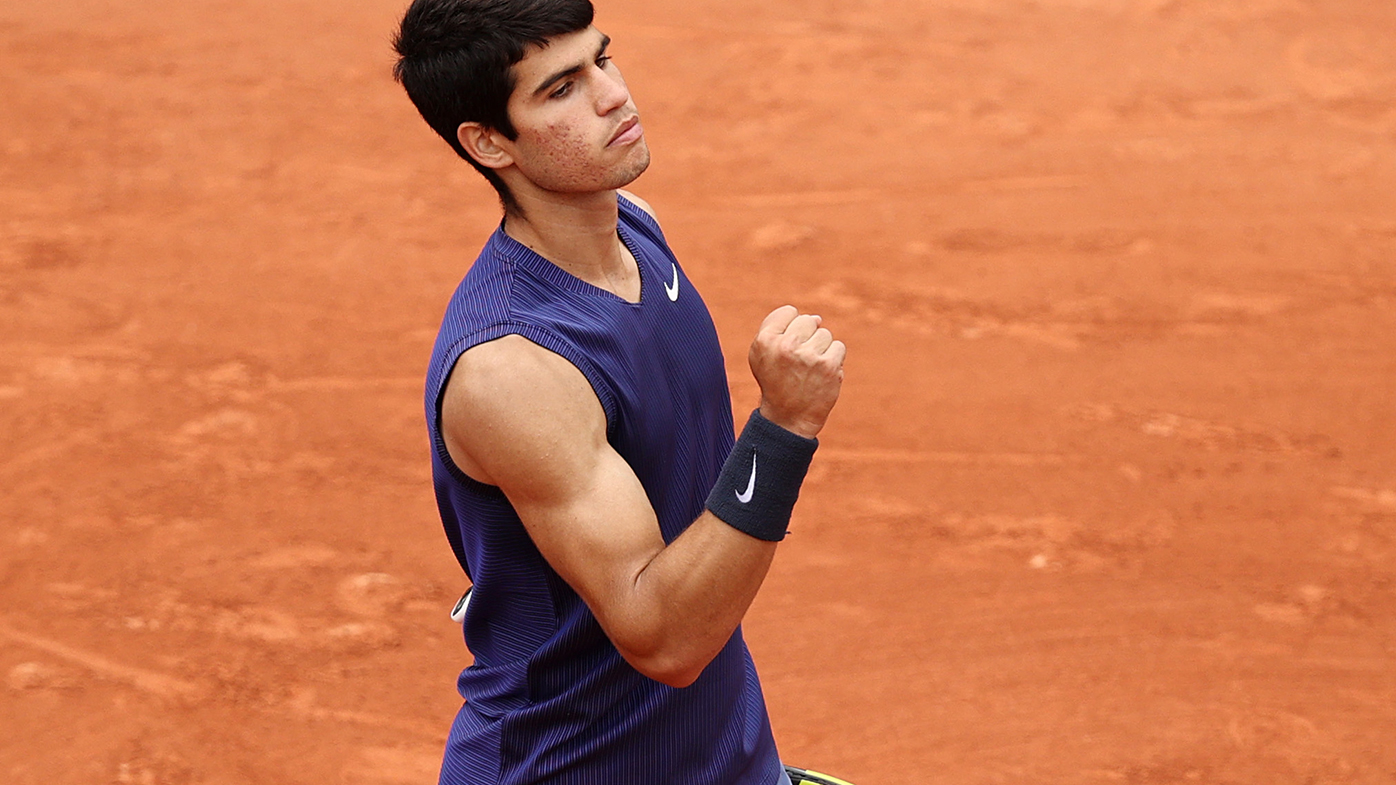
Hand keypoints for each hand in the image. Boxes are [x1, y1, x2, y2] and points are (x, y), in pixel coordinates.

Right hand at [749, 305, 845, 438]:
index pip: (789, 312)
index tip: (787, 347)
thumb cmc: (775, 381)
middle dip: (807, 337)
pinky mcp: (828, 366)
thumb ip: (777, 327)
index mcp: (765, 340)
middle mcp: (786, 346)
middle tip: (799, 361)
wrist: (788, 418)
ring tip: (810, 369)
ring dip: (821, 349)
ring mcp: (809, 356)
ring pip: (825, 334)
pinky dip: (833, 359)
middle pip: (808, 321)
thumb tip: (817, 318)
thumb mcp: (761, 353)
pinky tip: (821, 373)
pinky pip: (838, 347)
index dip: (790, 327)